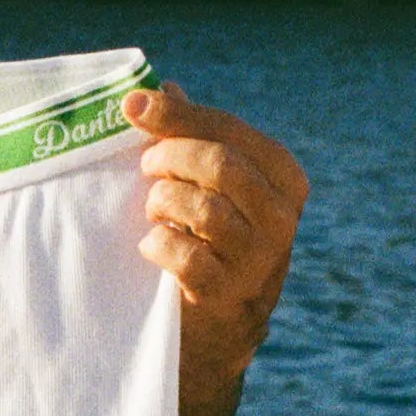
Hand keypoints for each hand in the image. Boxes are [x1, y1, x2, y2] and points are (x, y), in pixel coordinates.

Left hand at [124, 81, 306, 409]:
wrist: (211, 328)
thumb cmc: (205, 237)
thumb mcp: (207, 183)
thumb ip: (190, 136)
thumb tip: (163, 86)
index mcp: (283, 178)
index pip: (229, 130)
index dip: (176, 114)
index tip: (132, 107)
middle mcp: (282, 218)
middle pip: (220, 164)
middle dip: (168, 159)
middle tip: (145, 169)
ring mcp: (261, 262)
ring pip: (202, 208)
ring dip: (161, 203)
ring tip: (153, 212)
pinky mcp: (230, 298)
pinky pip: (185, 256)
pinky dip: (158, 244)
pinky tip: (152, 245)